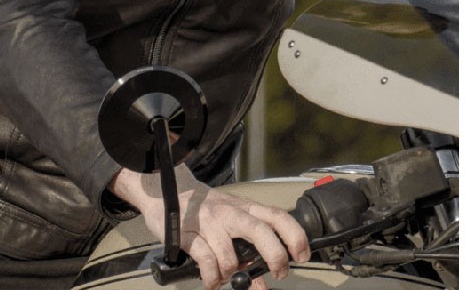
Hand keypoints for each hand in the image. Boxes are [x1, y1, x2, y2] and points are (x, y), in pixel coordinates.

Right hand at [109, 164, 309, 289]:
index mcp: (244, 208)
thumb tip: (262, 286)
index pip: (276, 216)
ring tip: (226, 275)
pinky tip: (211, 279)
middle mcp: (229, 212)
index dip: (294, 235)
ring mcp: (208, 221)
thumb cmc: (203, 210)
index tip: (303, 255)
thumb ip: (246, 255)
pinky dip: (211, 277)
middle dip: (274, 254)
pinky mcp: (186, 232)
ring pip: (230, 255)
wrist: (165, 190)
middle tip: (279, 272)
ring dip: (232, 273)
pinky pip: (205, 260)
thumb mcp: (229, 226)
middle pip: (260, 230)